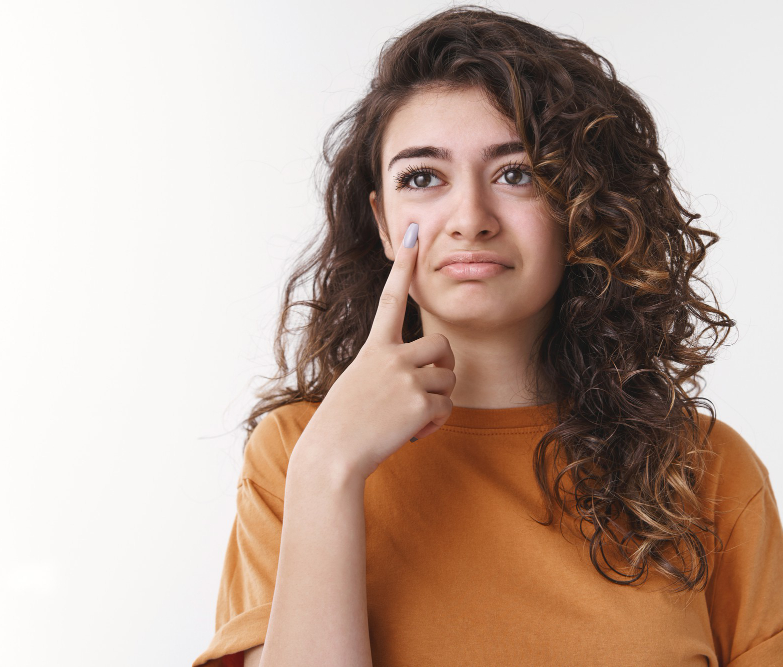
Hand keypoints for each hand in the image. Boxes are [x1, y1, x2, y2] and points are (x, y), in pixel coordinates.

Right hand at [298, 222, 455, 481]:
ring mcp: (406, 377)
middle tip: (423, 390)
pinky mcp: (420, 402)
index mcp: (373, 347)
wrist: (333, 454)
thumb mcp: (359, 383)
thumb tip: (418, 379)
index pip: (391, 297)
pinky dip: (435, 423)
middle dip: (442, 367)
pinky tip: (412, 432)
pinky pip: (447, 407)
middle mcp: (391, 355)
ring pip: (449, 378)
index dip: (404, 264)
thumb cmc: (342, 423)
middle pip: (443, 345)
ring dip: (438, 399)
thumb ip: (386, 369)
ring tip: (409, 416)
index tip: (414, 232)